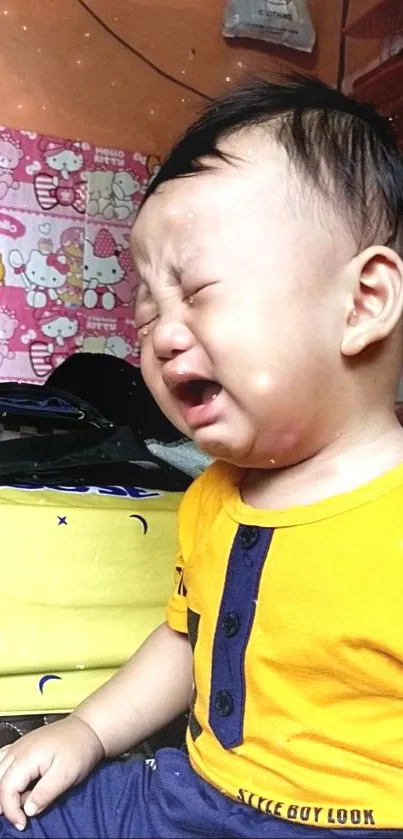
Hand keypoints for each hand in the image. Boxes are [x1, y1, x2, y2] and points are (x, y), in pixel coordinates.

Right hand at [0, 715, 103, 830]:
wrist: (88, 728)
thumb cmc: (79, 749)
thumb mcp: (66, 775)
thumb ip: (45, 793)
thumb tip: (28, 810)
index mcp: (26, 757)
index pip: (6, 789)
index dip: (11, 811)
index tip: (23, 824)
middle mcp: (17, 750)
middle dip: (4, 803)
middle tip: (20, 817)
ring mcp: (18, 746)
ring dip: (2, 789)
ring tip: (15, 803)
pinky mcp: (22, 746)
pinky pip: (2, 761)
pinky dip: (2, 776)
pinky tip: (13, 785)